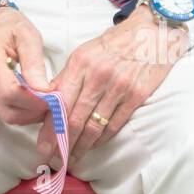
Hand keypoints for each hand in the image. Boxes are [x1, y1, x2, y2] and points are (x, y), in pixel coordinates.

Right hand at [0, 5, 50, 126]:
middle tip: (54, 99)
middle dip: (35, 111)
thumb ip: (34, 63)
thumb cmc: (8, 26)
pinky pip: (4, 111)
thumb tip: (44, 91)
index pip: (9, 93)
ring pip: (7, 116)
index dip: (34, 101)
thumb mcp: (27, 35)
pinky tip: (33, 97)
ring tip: (45, 98)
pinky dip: (22, 109)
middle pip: (8, 111)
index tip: (53, 95)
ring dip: (30, 113)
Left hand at [44, 5, 188, 166]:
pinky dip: (102, 140)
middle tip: (54, 159)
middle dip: (62, 143)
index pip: (59, 102)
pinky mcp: (137, 95)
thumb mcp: (84, 53)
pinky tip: (93, 147)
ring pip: (95, 126)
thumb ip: (67, 78)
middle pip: (75, 118)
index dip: (50, 128)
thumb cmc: (112, 44)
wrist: (150, 33)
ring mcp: (119, 86)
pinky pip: (115, 124)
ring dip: (81, 147)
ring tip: (71, 159)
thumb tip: (47, 105)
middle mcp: (98, 75)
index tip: (42, 145)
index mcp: (80, 63)